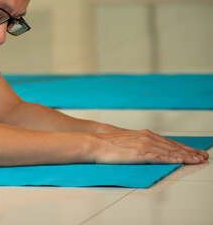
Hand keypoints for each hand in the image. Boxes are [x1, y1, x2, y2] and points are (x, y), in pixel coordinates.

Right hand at [93, 129, 208, 163]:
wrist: (94, 142)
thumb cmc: (107, 144)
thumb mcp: (127, 142)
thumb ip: (139, 145)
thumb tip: (146, 152)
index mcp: (144, 135)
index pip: (168, 142)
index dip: (183, 148)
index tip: (194, 152)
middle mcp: (147, 137)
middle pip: (173, 145)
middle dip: (190, 151)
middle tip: (203, 156)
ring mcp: (144, 145)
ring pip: (170, 150)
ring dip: (186, 155)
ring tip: (198, 160)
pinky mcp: (140, 153)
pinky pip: (161, 156)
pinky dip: (173, 158)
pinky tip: (181, 161)